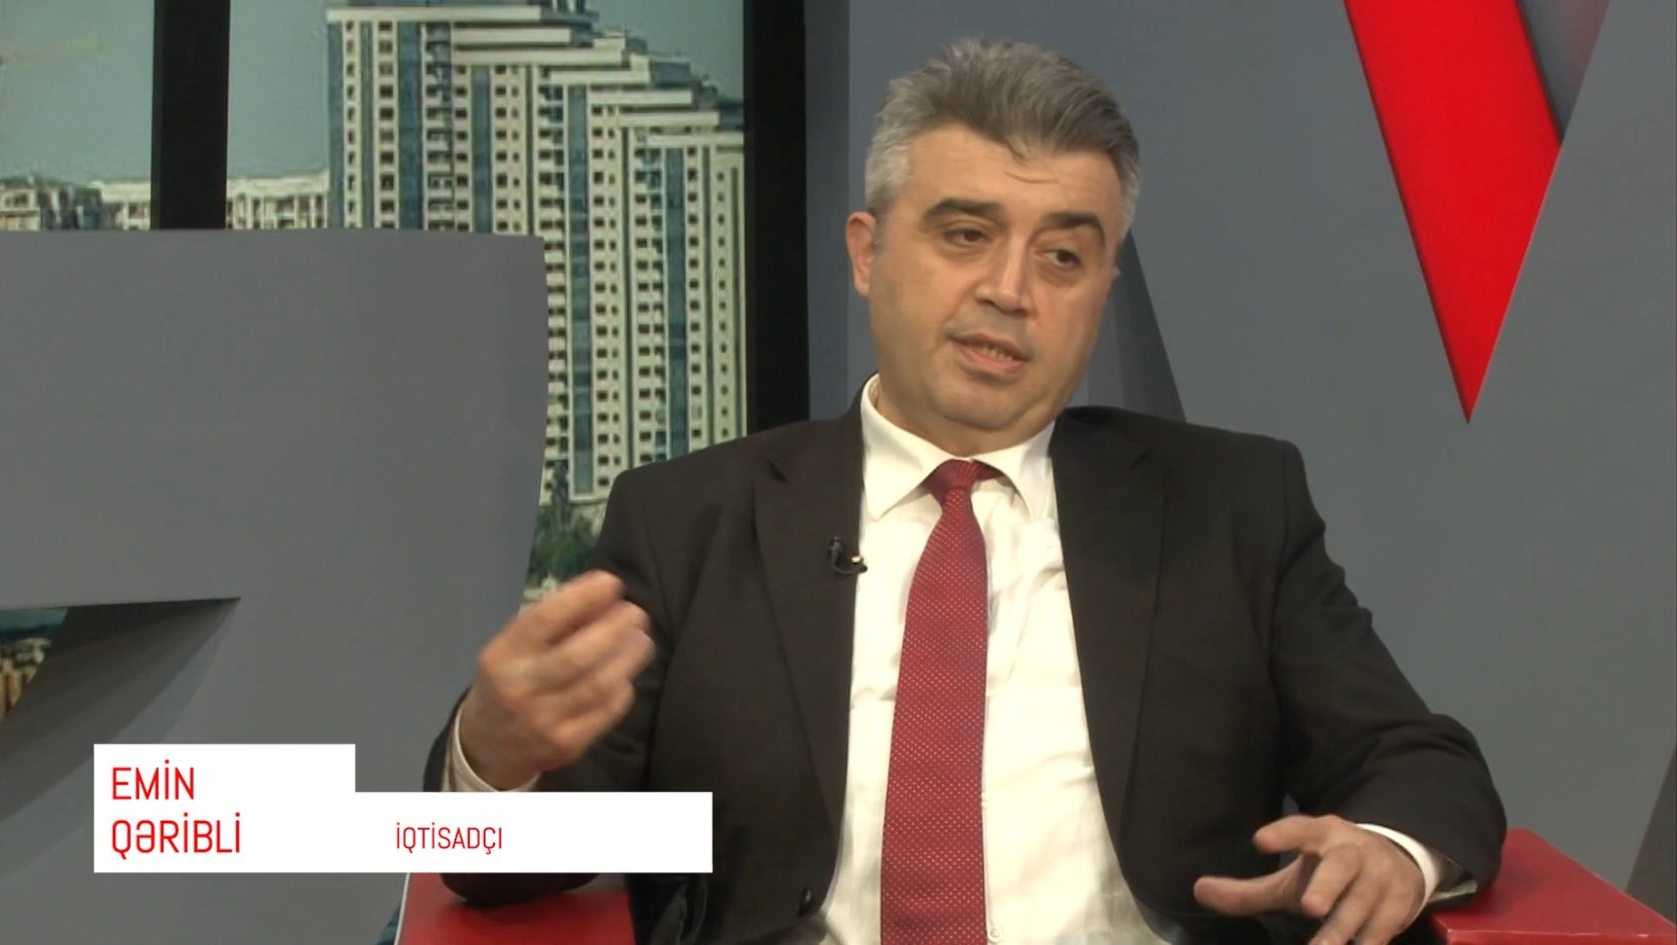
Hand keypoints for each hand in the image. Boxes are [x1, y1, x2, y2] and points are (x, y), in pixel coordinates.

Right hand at [457, 570, 654, 788]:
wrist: (489, 747)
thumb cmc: (508, 682)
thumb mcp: (514, 648)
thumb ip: (553, 623)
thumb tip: (604, 594)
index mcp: (502, 656)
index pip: (544, 620)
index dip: (582, 597)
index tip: (611, 582)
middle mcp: (520, 689)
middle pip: (577, 656)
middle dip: (614, 629)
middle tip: (637, 613)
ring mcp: (544, 721)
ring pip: (598, 685)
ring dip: (627, 658)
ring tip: (642, 640)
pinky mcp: (567, 745)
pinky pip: (606, 711)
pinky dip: (622, 689)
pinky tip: (626, 675)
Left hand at [1193, 814, 1424, 944]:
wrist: (1401, 864)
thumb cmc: (1329, 872)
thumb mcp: (1291, 877)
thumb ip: (1249, 890)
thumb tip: (1199, 891)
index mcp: (1323, 835)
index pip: (1301, 828)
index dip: (1283, 834)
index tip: (1260, 840)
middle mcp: (1353, 853)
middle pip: (1341, 866)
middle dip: (1326, 886)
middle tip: (1308, 906)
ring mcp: (1380, 879)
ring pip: (1362, 904)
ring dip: (1343, 929)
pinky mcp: (1400, 907)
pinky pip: (1382, 931)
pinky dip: (1367, 944)